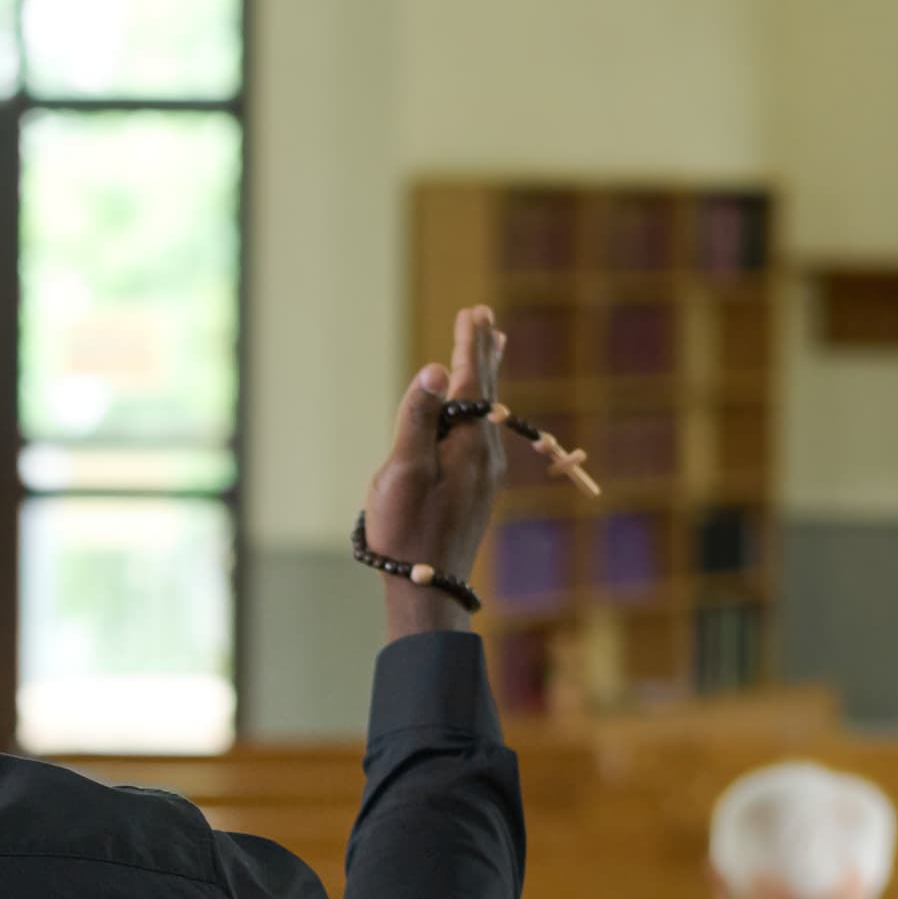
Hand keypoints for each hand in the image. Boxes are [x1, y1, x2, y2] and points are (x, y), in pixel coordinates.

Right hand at [362, 304, 507, 639]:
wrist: (429, 586)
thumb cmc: (407, 530)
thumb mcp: (403, 471)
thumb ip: (419, 418)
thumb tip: (437, 370)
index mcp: (469, 443)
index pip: (471, 381)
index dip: (469, 345)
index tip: (473, 311)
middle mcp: (486, 454)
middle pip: (487, 391)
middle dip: (483, 352)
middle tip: (486, 316)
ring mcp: (485, 473)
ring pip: (489, 411)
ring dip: (487, 376)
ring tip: (493, 349)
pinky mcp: (477, 489)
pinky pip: (484, 432)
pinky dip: (482, 406)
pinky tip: (479, 410)